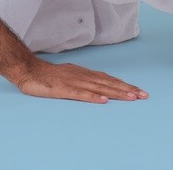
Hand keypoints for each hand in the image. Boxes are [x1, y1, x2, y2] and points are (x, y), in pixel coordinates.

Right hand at [14, 59, 148, 103]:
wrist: (29, 70)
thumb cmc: (49, 75)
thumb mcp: (71, 75)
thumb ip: (84, 80)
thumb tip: (99, 87)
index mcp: (85, 73)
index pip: (109, 80)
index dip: (124, 85)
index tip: (138, 91)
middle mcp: (83, 76)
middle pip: (109, 83)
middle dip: (127, 89)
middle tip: (143, 95)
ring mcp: (74, 82)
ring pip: (99, 88)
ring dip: (116, 93)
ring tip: (130, 97)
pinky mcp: (64, 89)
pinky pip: (81, 94)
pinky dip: (93, 98)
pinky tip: (103, 101)